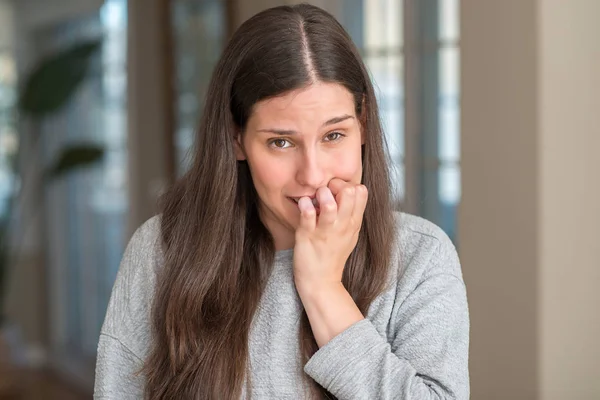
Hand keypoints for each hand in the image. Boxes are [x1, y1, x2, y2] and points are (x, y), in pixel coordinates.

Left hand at [292, 178, 367, 294]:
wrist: (321, 282)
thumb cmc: (333, 255)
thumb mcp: (350, 234)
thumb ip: (352, 213)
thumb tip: (350, 190)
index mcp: (354, 222)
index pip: (361, 191)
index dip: (347, 183)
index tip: (335, 189)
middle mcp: (343, 225)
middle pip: (349, 193)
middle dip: (335, 184)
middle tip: (325, 190)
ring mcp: (325, 231)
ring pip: (329, 205)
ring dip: (321, 194)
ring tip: (315, 197)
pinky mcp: (308, 236)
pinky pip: (307, 216)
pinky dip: (305, 206)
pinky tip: (303, 205)